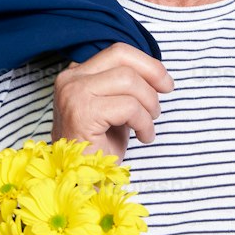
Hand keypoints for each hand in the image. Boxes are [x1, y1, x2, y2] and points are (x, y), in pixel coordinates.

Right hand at [51, 44, 175, 161]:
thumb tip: (156, 73)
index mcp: (76, 75)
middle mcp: (70, 80)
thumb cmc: (100, 147)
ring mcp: (73, 95)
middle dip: (152, 75)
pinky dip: (144, 123)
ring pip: (128, 80)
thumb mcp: (114, 109)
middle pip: (122, 57)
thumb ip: (125, 87)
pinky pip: (128, 106)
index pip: (117, 52)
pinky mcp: (81, 114)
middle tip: (162, 101)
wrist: (81, 182)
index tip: (165, 83)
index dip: (147, 64)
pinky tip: (143, 137)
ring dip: (149, 104)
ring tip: (149, 125)